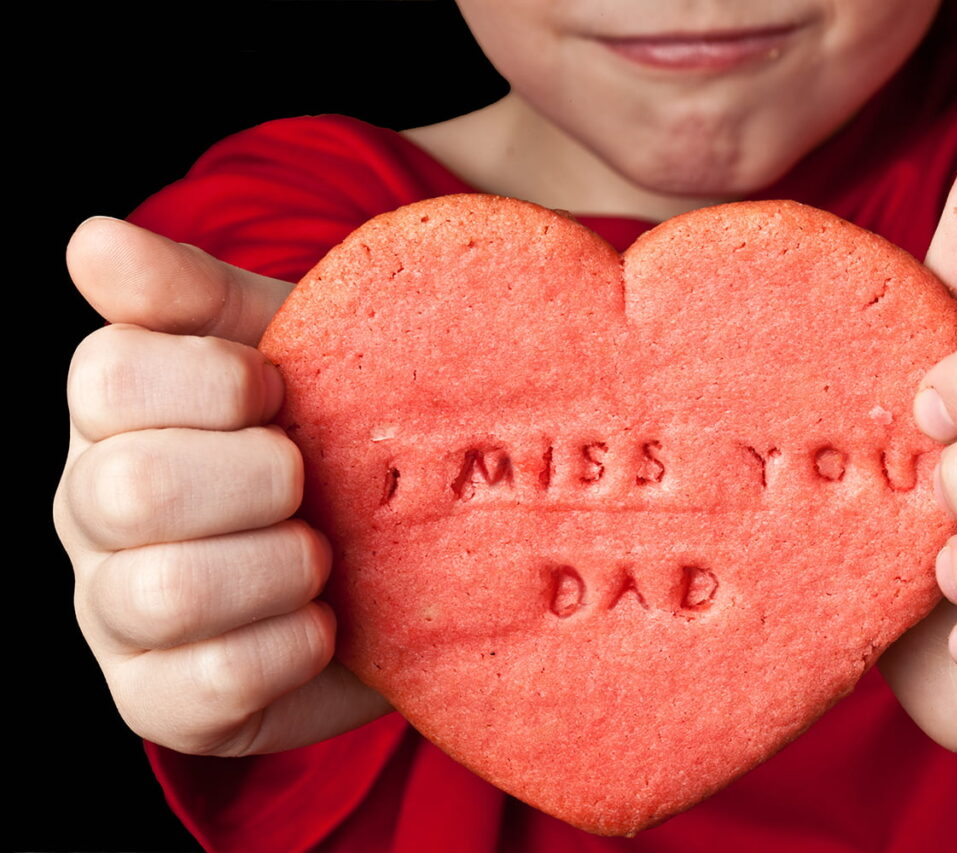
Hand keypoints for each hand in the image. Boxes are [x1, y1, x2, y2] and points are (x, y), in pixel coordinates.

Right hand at [54, 218, 389, 755]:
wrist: (397, 556)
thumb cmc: (333, 434)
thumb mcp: (285, 344)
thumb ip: (195, 294)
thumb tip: (90, 238)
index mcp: (111, 416)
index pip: (108, 377)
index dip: (218, 381)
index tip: (281, 390)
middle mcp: (90, 512)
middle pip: (133, 489)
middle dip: (259, 478)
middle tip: (312, 479)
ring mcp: (114, 613)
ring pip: (165, 592)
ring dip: (277, 566)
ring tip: (325, 555)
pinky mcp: (161, 701)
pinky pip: (209, 683)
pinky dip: (288, 645)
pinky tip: (324, 622)